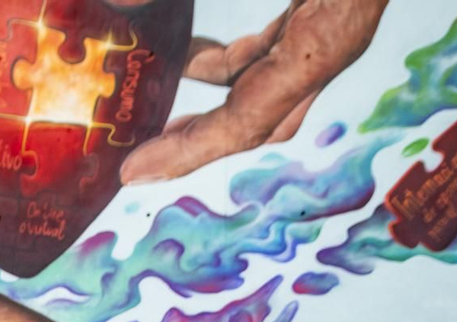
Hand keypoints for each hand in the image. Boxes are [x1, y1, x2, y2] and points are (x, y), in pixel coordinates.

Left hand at [119, 0, 391, 183]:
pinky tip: (186, 54)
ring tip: (155, 120)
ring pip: (267, 88)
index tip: (137, 171)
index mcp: (328, 36)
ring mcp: (332, 25)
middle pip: (263, 121)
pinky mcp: (323, 7)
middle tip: (140, 163)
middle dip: (199, 147)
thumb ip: (203, 19)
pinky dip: (226, 64)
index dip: (190, 151)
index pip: (251, 116)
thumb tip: (122, 4)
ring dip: (211, 107)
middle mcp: (334, 40)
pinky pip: (270, 51)